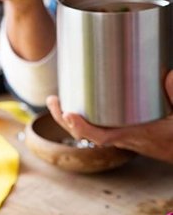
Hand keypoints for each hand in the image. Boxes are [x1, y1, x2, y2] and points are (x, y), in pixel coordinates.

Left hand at [47, 71, 172, 162]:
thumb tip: (168, 76)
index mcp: (133, 135)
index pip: (102, 137)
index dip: (82, 128)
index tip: (69, 114)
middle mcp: (121, 138)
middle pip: (84, 135)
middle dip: (64, 119)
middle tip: (53, 100)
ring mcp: (117, 137)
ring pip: (86, 133)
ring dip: (68, 119)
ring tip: (56, 101)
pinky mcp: (118, 134)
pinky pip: (93, 129)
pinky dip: (80, 120)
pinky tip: (74, 107)